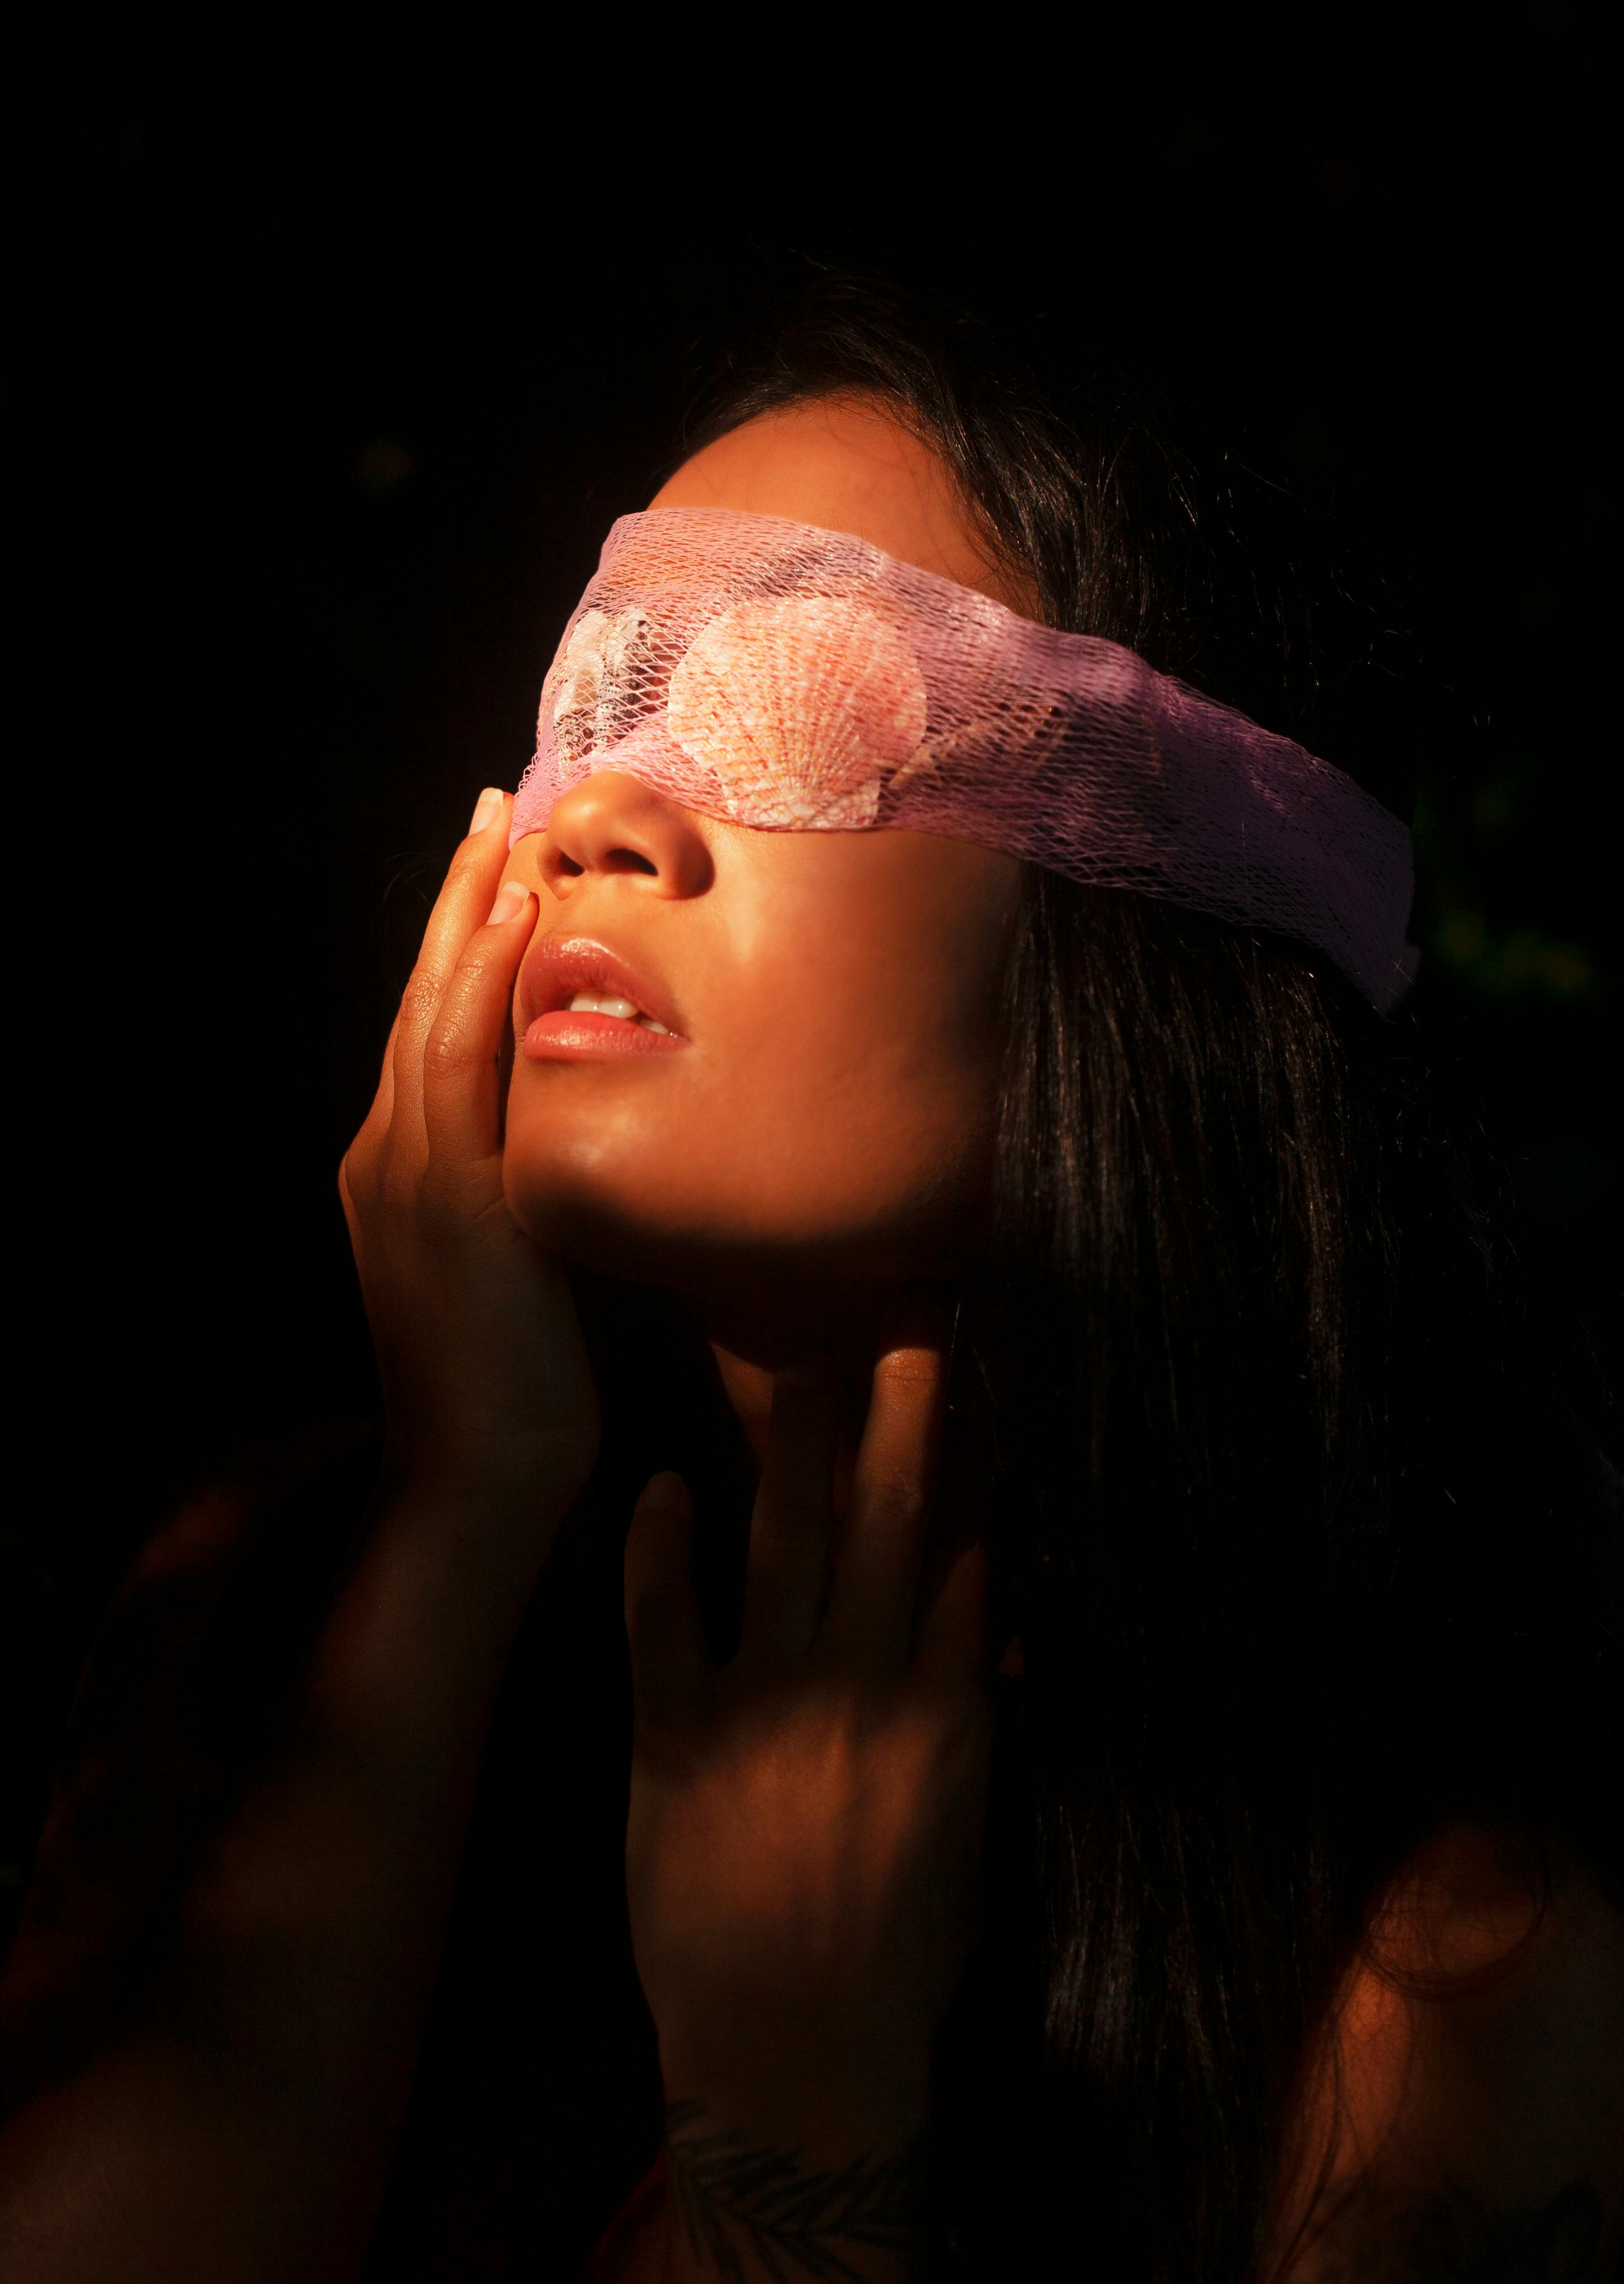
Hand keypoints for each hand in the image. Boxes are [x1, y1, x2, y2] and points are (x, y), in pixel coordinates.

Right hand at [339, 789, 598, 1518]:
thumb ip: (525, 1189)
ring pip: (432, 1012)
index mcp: (400, 1170)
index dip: (455, 942)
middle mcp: (386, 1157)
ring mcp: (407, 1175)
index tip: (494, 865)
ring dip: (466, 913)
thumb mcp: (516, 1265)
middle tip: (490, 806)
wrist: (479, 1477)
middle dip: (454, 898)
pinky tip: (514, 922)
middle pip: (419, 997)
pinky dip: (480, 983)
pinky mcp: (447, 1202)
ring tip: (501, 830)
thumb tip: (578, 1138)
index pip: (428, 1029)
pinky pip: (461, 1065)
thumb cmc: (516, 1384)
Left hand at [623, 1301, 991, 2120]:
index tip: (974, 1370)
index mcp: (950, 1712)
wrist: (797, 2061)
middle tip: (910, 1310)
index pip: (966, 1549)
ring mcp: (766, 1707)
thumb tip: (985, 1605)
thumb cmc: (899, 1957)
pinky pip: (663, 1617)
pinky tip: (660, 1484)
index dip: (973, 1456)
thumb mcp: (971, 1830)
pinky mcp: (675, 1738)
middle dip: (902, 1405)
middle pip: (888, 1514)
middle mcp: (863, 1687)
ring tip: (800, 1359)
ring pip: (783, 1539)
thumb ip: (974, 1710)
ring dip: (792, 1440)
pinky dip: (661, 1545)